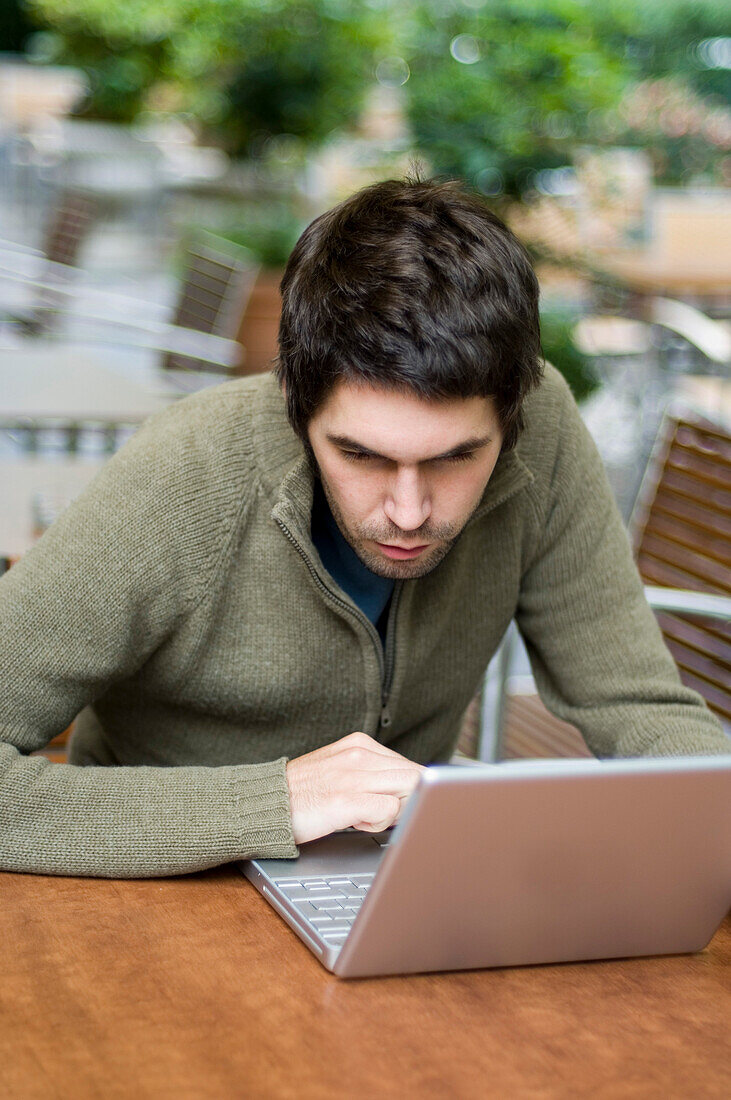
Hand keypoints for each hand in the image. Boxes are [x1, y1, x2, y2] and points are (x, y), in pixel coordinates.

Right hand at [285, 731, 426, 845]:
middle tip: (377, 814)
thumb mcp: (341, 770)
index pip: (410, 766)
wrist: (264, 804)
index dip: (409, 791)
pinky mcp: (345, 799)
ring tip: (362, 815)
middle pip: (416, 776)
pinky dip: (379, 823)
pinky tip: (354, 822)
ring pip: (409, 790)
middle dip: (408, 801)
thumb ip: (372, 773)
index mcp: (359, 744)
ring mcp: (352, 775)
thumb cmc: (303, 794)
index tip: (392, 805)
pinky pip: (390, 810)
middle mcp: (359, 753)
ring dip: (393, 812)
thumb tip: (410, 787)